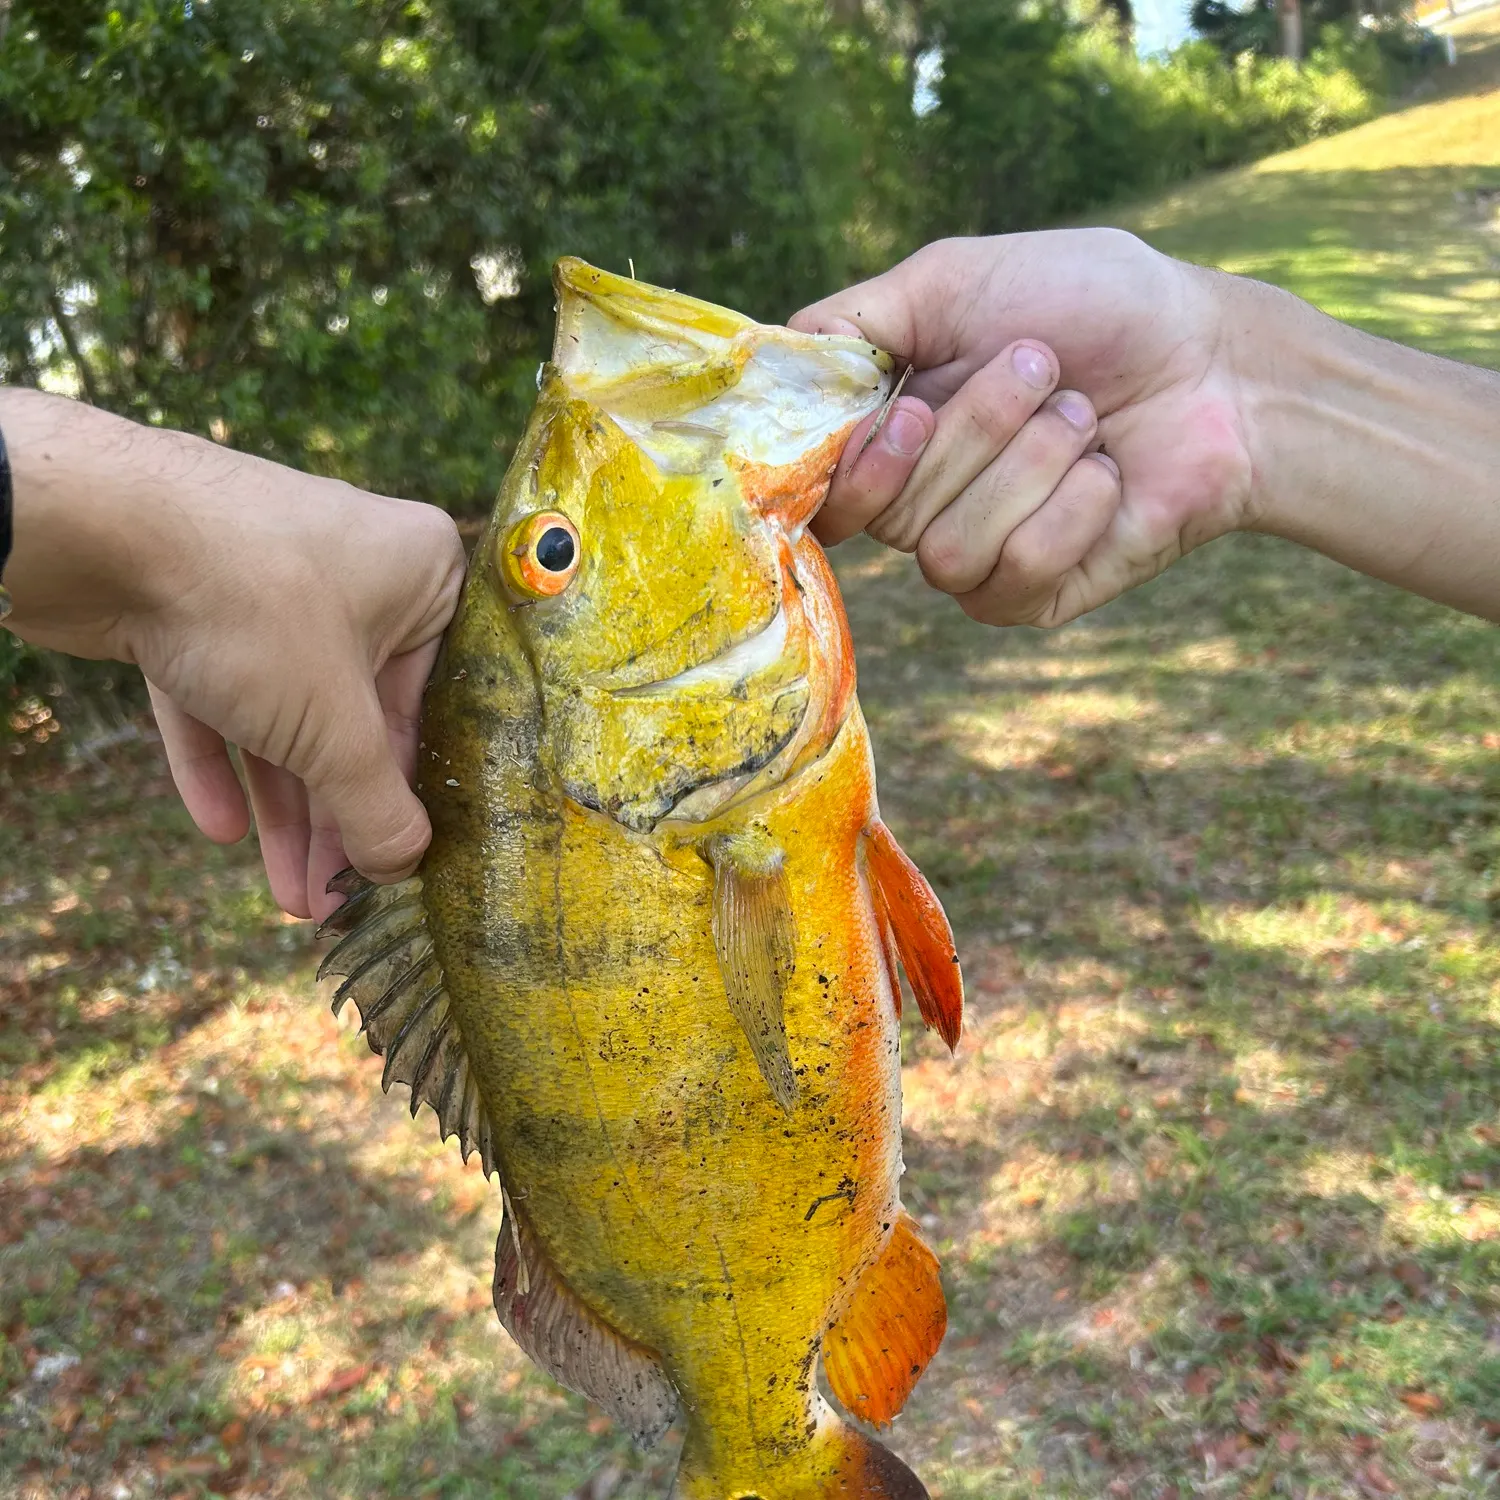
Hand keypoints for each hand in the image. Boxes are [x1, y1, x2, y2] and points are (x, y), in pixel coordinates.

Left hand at [2, 391, 466, 920]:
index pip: (439, 698)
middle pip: (360, 713)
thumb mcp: (335, 728)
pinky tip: (220, 828)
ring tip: (289, 894)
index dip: (419, 787)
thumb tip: (404, 865)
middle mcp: (358, 570)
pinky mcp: (198, 601)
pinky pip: (223, 690)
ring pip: (290, 710)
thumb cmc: (255, 602)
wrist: (99, 524)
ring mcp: (272, 582)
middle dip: (341, 812)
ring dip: (287, 804)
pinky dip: (221, 756)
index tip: (405, 857)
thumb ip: (377, 807)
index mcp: (424, 573)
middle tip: (338, 895)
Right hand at [791, 229, 1253, 626]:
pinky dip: (1072, 509)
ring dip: (1030, 464)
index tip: (911, 410)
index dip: (854, 465)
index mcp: (892, 433)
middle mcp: (920, 501)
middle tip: (1039, 365)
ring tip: (1083, 418)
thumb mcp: (956, 280)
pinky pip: (1012, 572)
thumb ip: (852, 320)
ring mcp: (974, 557)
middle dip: (976, 428)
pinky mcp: (1030, 597)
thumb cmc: (1095, 306)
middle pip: (885, 512)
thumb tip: (766, 359)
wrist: (1216, 364)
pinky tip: (1108, 476)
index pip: (820, 489)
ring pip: (946, 548)